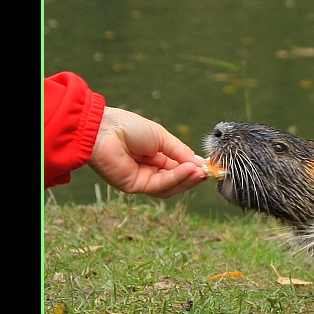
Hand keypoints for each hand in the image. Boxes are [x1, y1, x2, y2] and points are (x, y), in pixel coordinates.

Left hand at [87, 107, 206, 197]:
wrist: (103, 129)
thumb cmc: (128, 127)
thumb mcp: (161, 137)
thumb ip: (180, 151)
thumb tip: (200, 163)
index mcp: (154, 157)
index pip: (178, 167)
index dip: (193, 168)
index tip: (209, 167)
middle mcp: (148, 170)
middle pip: (176, 180)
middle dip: (193, 176)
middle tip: (209, 172)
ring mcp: (142, 180)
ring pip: (171, 187)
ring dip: (188, 180)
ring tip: (201, 172)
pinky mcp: (135, 186)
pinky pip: (161, 186)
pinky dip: (177, 178)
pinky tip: (188, 170)